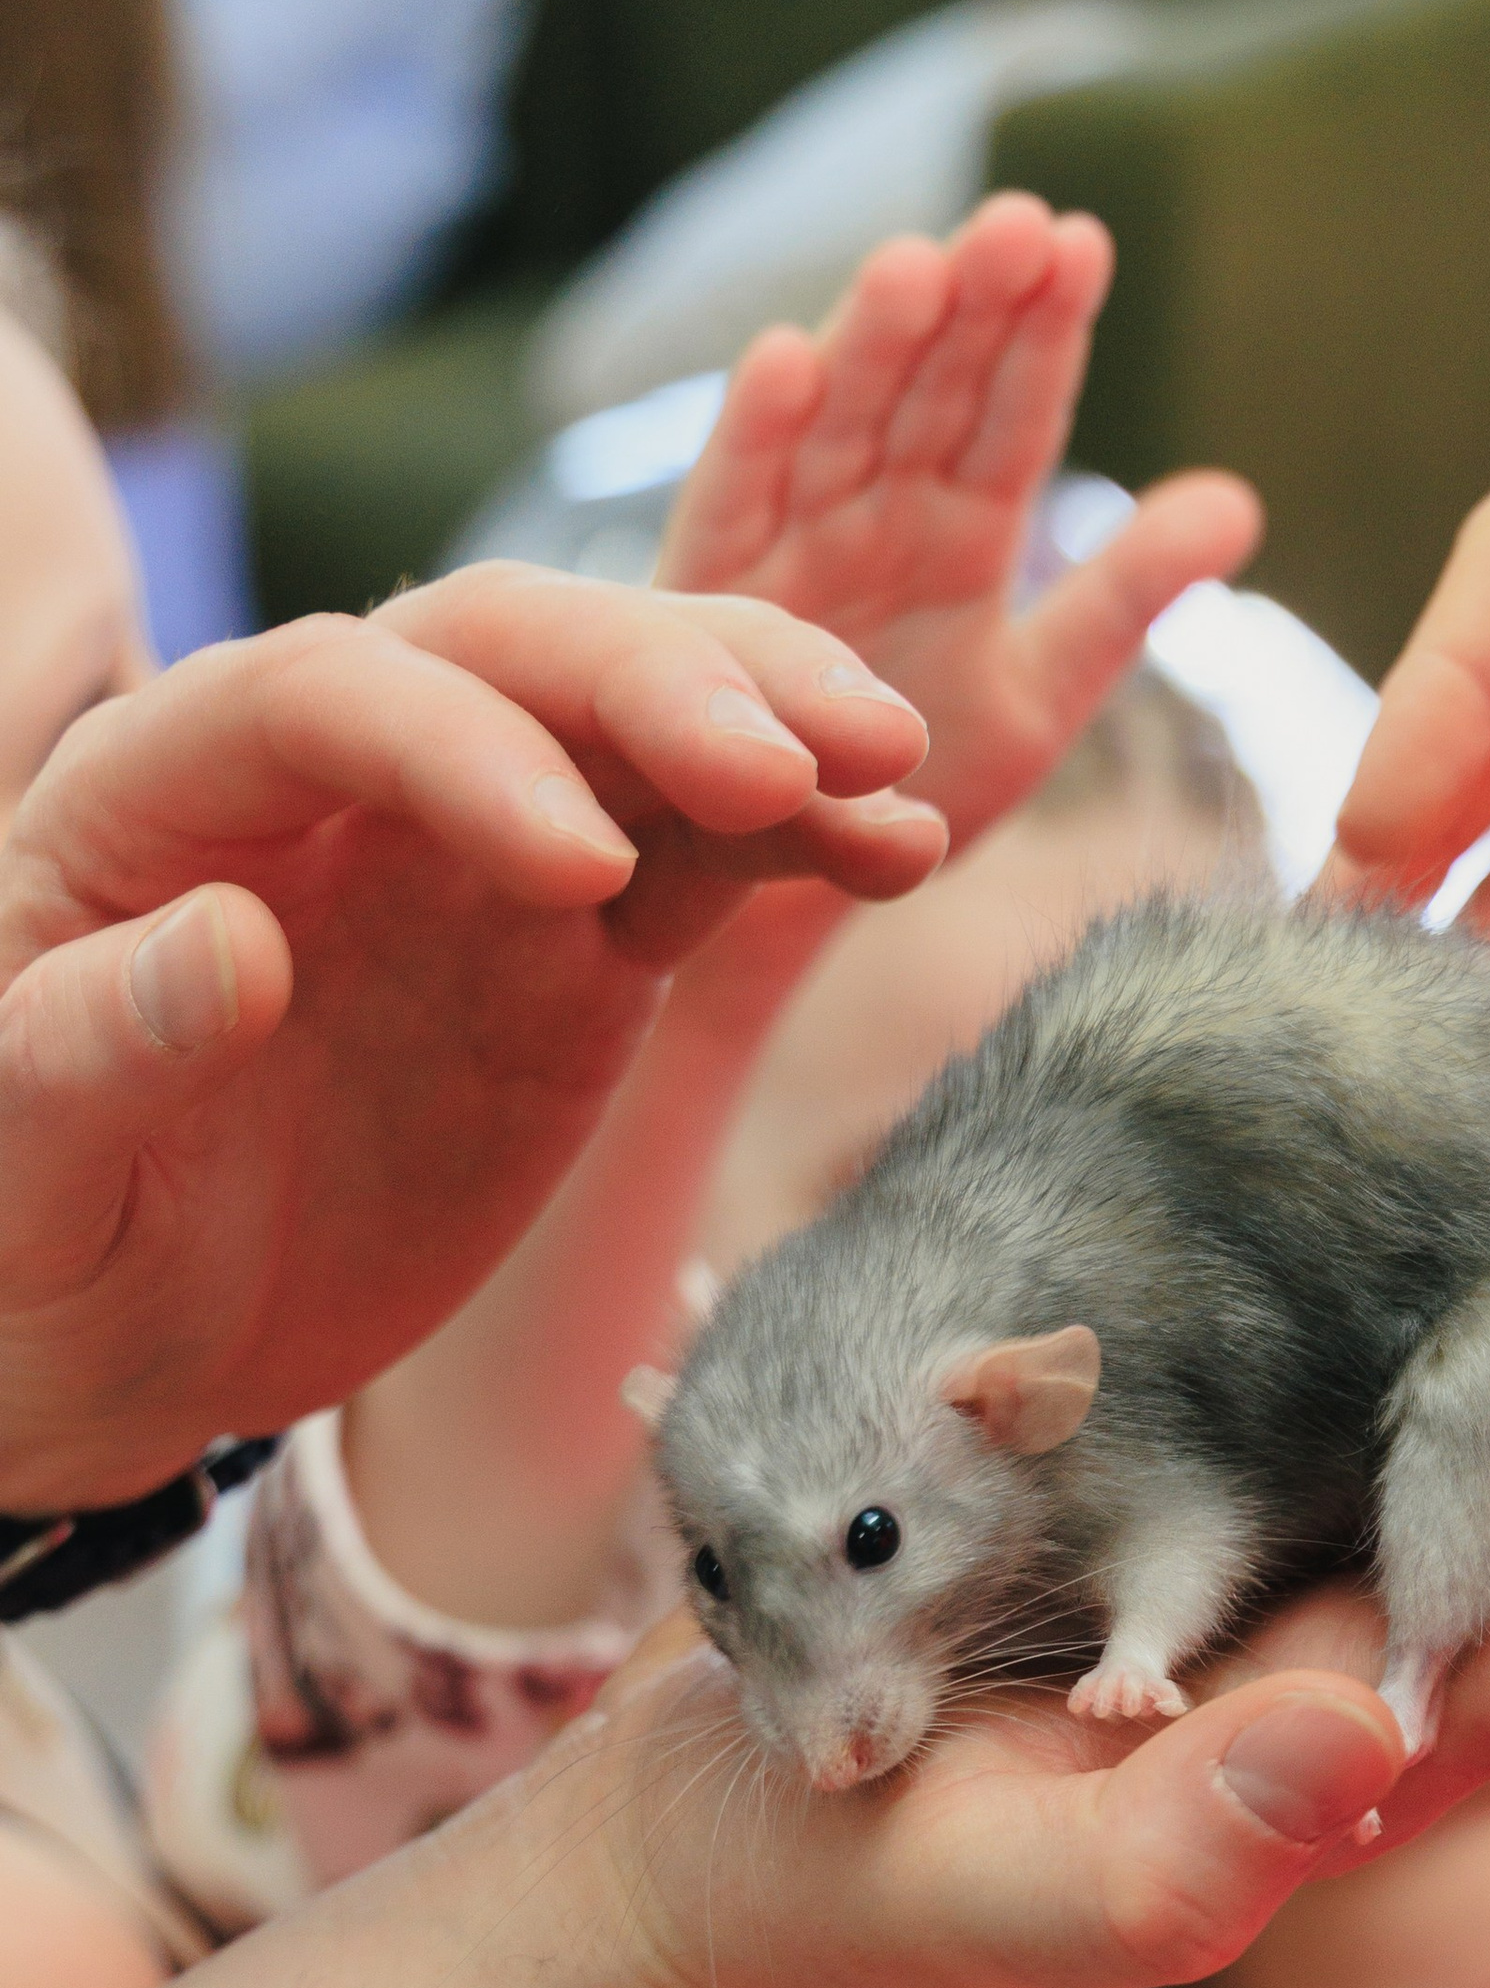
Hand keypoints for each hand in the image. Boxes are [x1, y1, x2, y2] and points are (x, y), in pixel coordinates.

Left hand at [0, 565, 943, 1502]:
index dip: (460, 753)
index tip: (574, 870)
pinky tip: (904, 848)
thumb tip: (227, 944)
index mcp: (162, 788)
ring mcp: (470, 852)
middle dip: (657, 685)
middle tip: (794, 761)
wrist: (128, 1332)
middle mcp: (330, 779)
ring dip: (769, 719)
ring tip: (893, 769)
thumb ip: (94, 1045)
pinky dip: (806, 839)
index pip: (328, 696)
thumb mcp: (24, 1159)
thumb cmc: (36, 1232)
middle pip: (507, 655)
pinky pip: (705, 855)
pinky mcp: (577, 945)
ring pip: (631, 722)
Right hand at [657, 191, 1262, 856]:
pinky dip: (756, 437)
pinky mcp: (715, 598)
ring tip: (915, 265)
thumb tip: (1240, 501)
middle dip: (969, 308)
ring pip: (839, 425)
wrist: (802, 890)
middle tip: (1017, 227)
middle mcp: (878, 511)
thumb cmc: (911, 784)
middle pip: (930, 390)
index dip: (1045, 333)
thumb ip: (1127, 594)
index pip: (1014, 412)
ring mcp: (795, 544)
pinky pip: (735, 508)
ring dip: (872, 345)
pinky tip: (783, 360)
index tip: (1083, 245)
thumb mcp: (1043, 691)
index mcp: (963, 524)